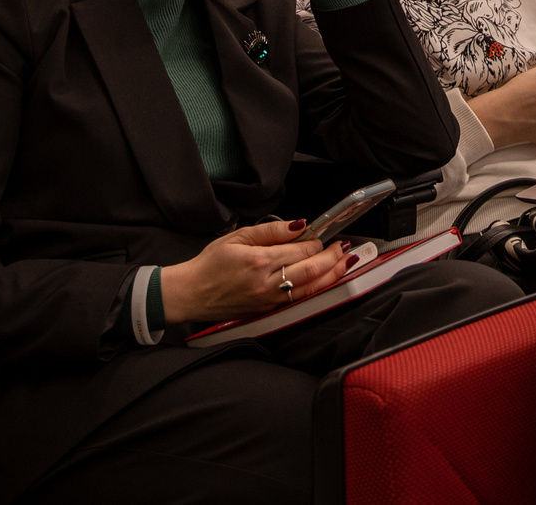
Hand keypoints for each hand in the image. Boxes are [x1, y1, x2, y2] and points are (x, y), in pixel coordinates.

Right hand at [157, 218, 352, 324]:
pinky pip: (299, 300)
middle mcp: (267, 283)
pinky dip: (316, 289)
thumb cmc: (210, 264)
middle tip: (344, 247)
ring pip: (310, 288)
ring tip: (344, 263)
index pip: (301, 251)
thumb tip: (298, 224)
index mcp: (259, 261)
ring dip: (332, 275)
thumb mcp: (238, 236)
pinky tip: (326, 280)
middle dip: (332, 258)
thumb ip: (271, 230)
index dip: (317, 242)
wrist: (191, 293)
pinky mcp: (268, 310)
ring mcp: (269, 300)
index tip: (324, 235)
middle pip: (312, 271)